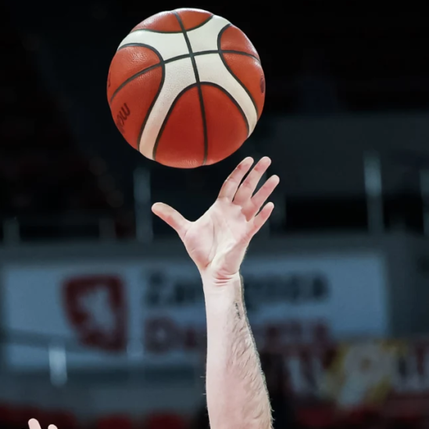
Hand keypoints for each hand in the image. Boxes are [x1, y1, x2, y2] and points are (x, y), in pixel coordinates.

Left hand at [153, 156, 278, 286]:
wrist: (210, 270)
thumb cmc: (201, 251)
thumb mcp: (185, 230)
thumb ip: (172, 216)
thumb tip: (154, 206)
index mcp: (221, 208)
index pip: (232, 184)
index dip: (239, 171)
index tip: (248, 159)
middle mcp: (233, 212)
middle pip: (246, 188)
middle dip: (256, 174)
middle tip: (266, 159)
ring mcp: (241, 223)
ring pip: (255, 202)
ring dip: (265, 190)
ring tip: (275, 177)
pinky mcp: (245, 236)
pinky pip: (256, 223)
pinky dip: (262, 215)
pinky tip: (270, 205)